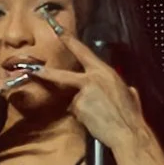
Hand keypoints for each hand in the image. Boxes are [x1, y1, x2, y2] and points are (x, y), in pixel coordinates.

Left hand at [26, 24, 149, 152]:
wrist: (127, 132)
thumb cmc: (131, 114)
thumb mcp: (129, 93)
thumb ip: (121, 87)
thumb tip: (126, 88)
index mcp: (105, 71)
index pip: (84, 52)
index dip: (70, 42)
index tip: (58, 32)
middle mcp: (92, 78)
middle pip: (62, 75)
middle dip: (46, 74)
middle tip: (33, 71)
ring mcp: (83, 93)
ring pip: (73, 99)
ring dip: (82, 107)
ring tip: (100, 115)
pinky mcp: (78, 107)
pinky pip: (76, 112)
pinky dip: (83, 117)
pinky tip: (95, 121)